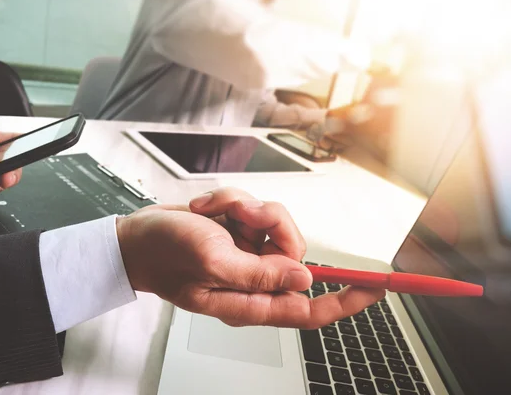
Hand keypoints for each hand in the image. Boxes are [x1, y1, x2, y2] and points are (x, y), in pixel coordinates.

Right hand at [116, 187, 384, 328]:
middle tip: (242, 217)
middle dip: (273, 225)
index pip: (308, 308)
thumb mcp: (210, 261)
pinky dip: (235, 201)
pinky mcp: (241, 234)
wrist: (137, 236)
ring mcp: (249, 254)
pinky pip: (258, 210)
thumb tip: (303, 277)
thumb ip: (259, 275)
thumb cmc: (164, 254)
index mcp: (249, 300)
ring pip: (278, 225)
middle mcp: (254, 279)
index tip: (373, 287)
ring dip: (247, 209)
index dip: (344, 300)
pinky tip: (211, 208)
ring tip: (216, 212)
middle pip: (295, 252)